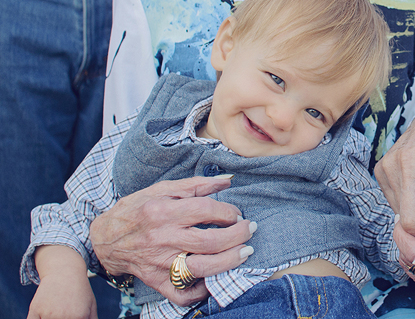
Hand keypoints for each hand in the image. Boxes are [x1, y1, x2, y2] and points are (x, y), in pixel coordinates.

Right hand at [28, 246, 96, 318]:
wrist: (64, 270)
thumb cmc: (79, 290)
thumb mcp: (91, 305)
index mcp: (80, 317)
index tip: (72, 316)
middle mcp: (64, 317)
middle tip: (63, 312)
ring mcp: (48, 314)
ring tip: (55, 310)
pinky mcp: (34, 310)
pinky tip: (42, 315)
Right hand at [90, 176, 255, 305]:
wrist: (104, 238)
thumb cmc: (137, 210)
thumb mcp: (163, 189)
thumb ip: (197, 185)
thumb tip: (227, 181)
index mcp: (163, 211)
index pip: (206, 210)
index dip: (228, 212)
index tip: (236, 213)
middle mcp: (163, 238)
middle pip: (210, 241)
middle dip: (237, 236)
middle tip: (249, 230)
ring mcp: (160, 263)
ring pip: (203, 268)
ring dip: (230, 261)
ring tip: (245, 252)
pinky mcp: (157, 281)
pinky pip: (183, 293)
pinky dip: (203, 290)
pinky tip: (216, 277)